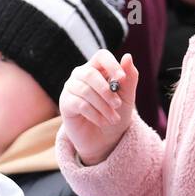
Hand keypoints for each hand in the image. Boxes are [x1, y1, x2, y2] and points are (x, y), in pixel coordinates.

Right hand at [59, 51, 137, 165]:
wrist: (105, 138)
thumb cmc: (116, 113)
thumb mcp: (127, 97)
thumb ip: (129, 78)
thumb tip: (127, 57)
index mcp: (98, 69)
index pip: (101, 56)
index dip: (111, 65)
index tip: (121, 78)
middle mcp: (81, 74)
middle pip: (90, 73)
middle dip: (106, 91)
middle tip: (118, 105)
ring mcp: (71, 88)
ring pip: (85, 90)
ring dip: (103, 106)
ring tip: (113, 118)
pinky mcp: (65, 103)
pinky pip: (79, 104)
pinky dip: (95, 114)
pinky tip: (103, 122)